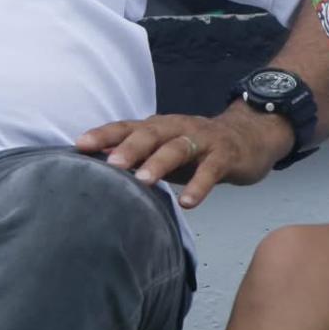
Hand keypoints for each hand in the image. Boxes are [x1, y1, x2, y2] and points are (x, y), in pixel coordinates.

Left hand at [75, 103, 293, 208]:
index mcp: (158, 126)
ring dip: (159, 163)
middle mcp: (177, 127)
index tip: (79, 146)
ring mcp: (202, 139)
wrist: (249, 137)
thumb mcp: (165, 150)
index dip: (104, 134)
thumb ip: (137, 158)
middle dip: (129, 148)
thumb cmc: (196, 148)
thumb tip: (97, 172)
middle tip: (110, 165)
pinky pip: (210, 169)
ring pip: (178, 147)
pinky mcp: (224, 155)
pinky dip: (199, 185)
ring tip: (143, 181)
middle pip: (150, 133)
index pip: (127, 127)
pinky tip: (189, 203)